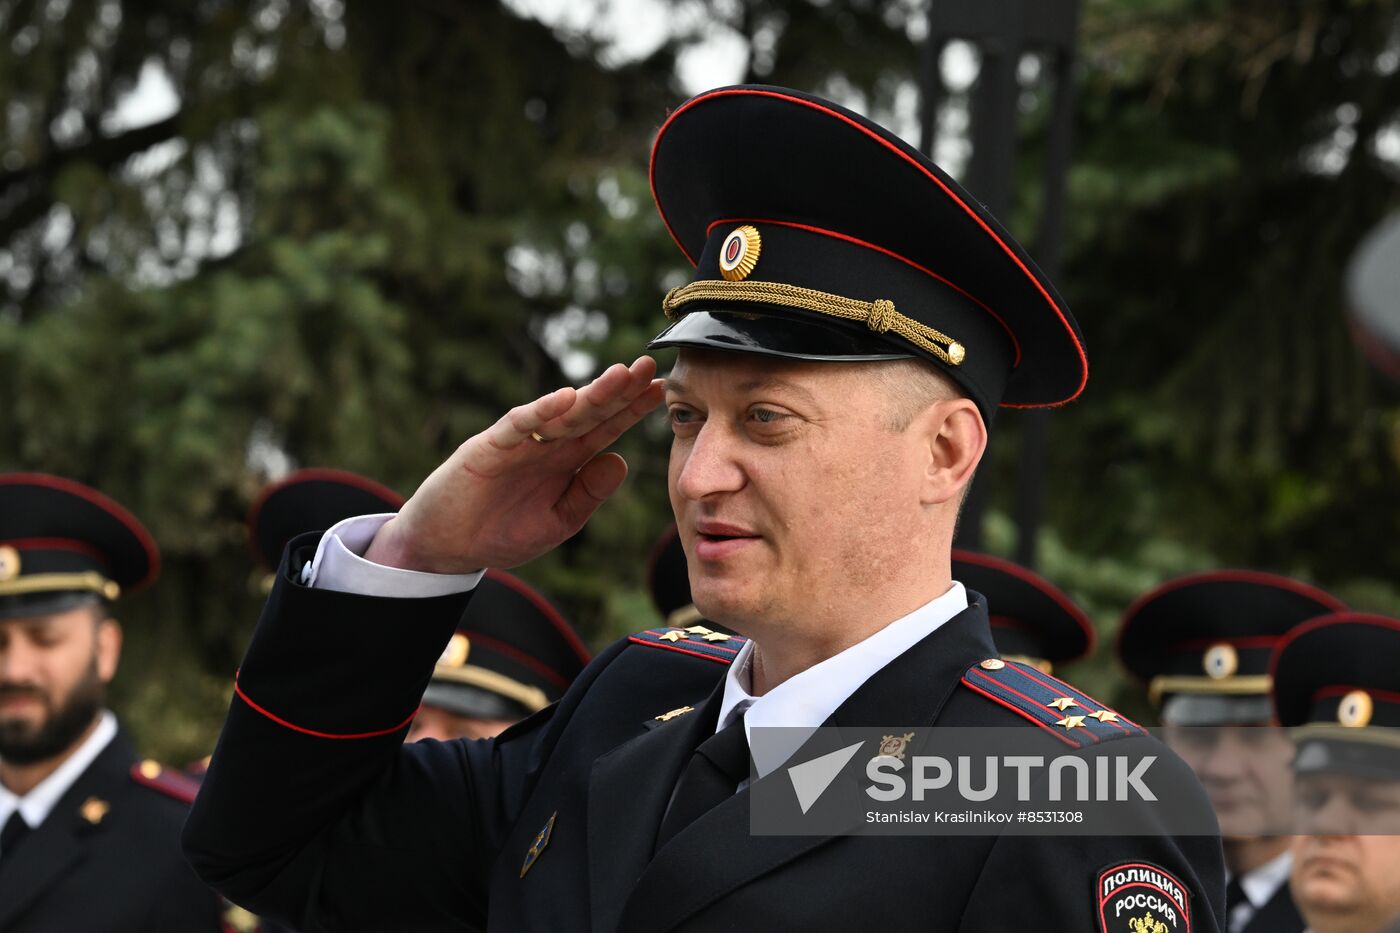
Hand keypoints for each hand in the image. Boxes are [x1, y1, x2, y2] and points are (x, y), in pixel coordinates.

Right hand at [364, 357, 664, 572]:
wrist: (447, 548)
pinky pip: (519, 425)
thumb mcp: (558, 521)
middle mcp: (546, 443)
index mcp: (565, 460)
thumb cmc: (501, 532)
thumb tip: (621, 461)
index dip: (632, 410)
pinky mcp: (489, 447)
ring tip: (621, 374)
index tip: (662, 391)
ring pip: (561, 412)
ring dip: (591, 393)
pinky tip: (566, 397)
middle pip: (590, 412)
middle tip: (650, 366)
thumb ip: (587, 494)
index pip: (606, 429)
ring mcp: (519, 442)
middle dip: (620, 390)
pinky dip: (541, 411)